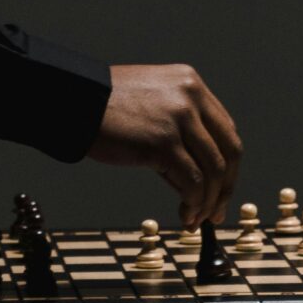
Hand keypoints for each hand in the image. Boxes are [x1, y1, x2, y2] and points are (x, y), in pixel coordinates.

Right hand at [87, 63, 242, 227]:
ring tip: (195, 219)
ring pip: (213, 170)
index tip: (221, 186)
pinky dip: (193, 204)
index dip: (227, 164)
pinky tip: (184, 215)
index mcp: (191, 83)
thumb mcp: (152, 102)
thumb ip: (178, 127)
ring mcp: (180, 119)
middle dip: (226, 186)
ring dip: (209, 202)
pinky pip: (193, 182)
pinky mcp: (163, 143)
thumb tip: (197, 179)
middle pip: (229, 150)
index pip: (226, 130)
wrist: (74, 101)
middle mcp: (191, 97)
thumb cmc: (104, 105)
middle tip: (216, 211)